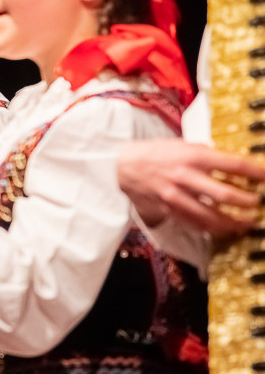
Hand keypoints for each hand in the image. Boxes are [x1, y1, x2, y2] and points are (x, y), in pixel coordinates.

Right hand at [117, 140, 263, 235]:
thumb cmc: (154, 153)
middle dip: (248, 201)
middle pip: (225, 194)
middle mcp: (185, 177)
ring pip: (211, 215)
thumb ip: (207, 154)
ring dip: (234, 221)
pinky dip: (212, 228)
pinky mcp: (168, 209)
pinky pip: (195, 223)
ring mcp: (176, 196)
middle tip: (258, 203)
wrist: (122, 165)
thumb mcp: (183, 145)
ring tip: (248, 222)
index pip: (233, 165)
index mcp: (192, 156)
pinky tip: (224, 228)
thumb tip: (232, 163)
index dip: (256, 172)